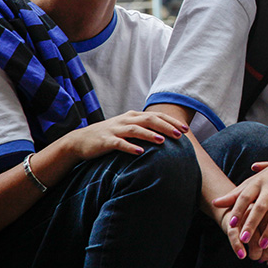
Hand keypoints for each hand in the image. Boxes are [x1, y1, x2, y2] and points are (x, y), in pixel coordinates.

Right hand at [58, 110, 187, 161]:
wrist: (81, 141)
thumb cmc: (108, 136)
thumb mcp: (127, 129)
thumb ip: (143, 129)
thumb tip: (166, 135)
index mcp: (132, 116)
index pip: (156, 115)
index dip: (171, 121)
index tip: (186, 129)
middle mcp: (125, 120)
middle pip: (149, 120)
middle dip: (166, 126)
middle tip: (180, 134)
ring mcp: (115, 130)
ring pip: (135, 129)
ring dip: (150, 135)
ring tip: (162, 141)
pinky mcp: (106, 141)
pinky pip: (119, 143)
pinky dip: (130, 147)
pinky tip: (140, 152)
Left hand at [213, 157, 267, 265]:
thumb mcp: (253, 181)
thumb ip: (235, 194)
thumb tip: (215, 203)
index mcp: (258, 182)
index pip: (245, 196)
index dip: (238, 210)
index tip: (231, 224)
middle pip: (261, 207)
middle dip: (252, 223)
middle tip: (243, 238)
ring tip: (262, 246)